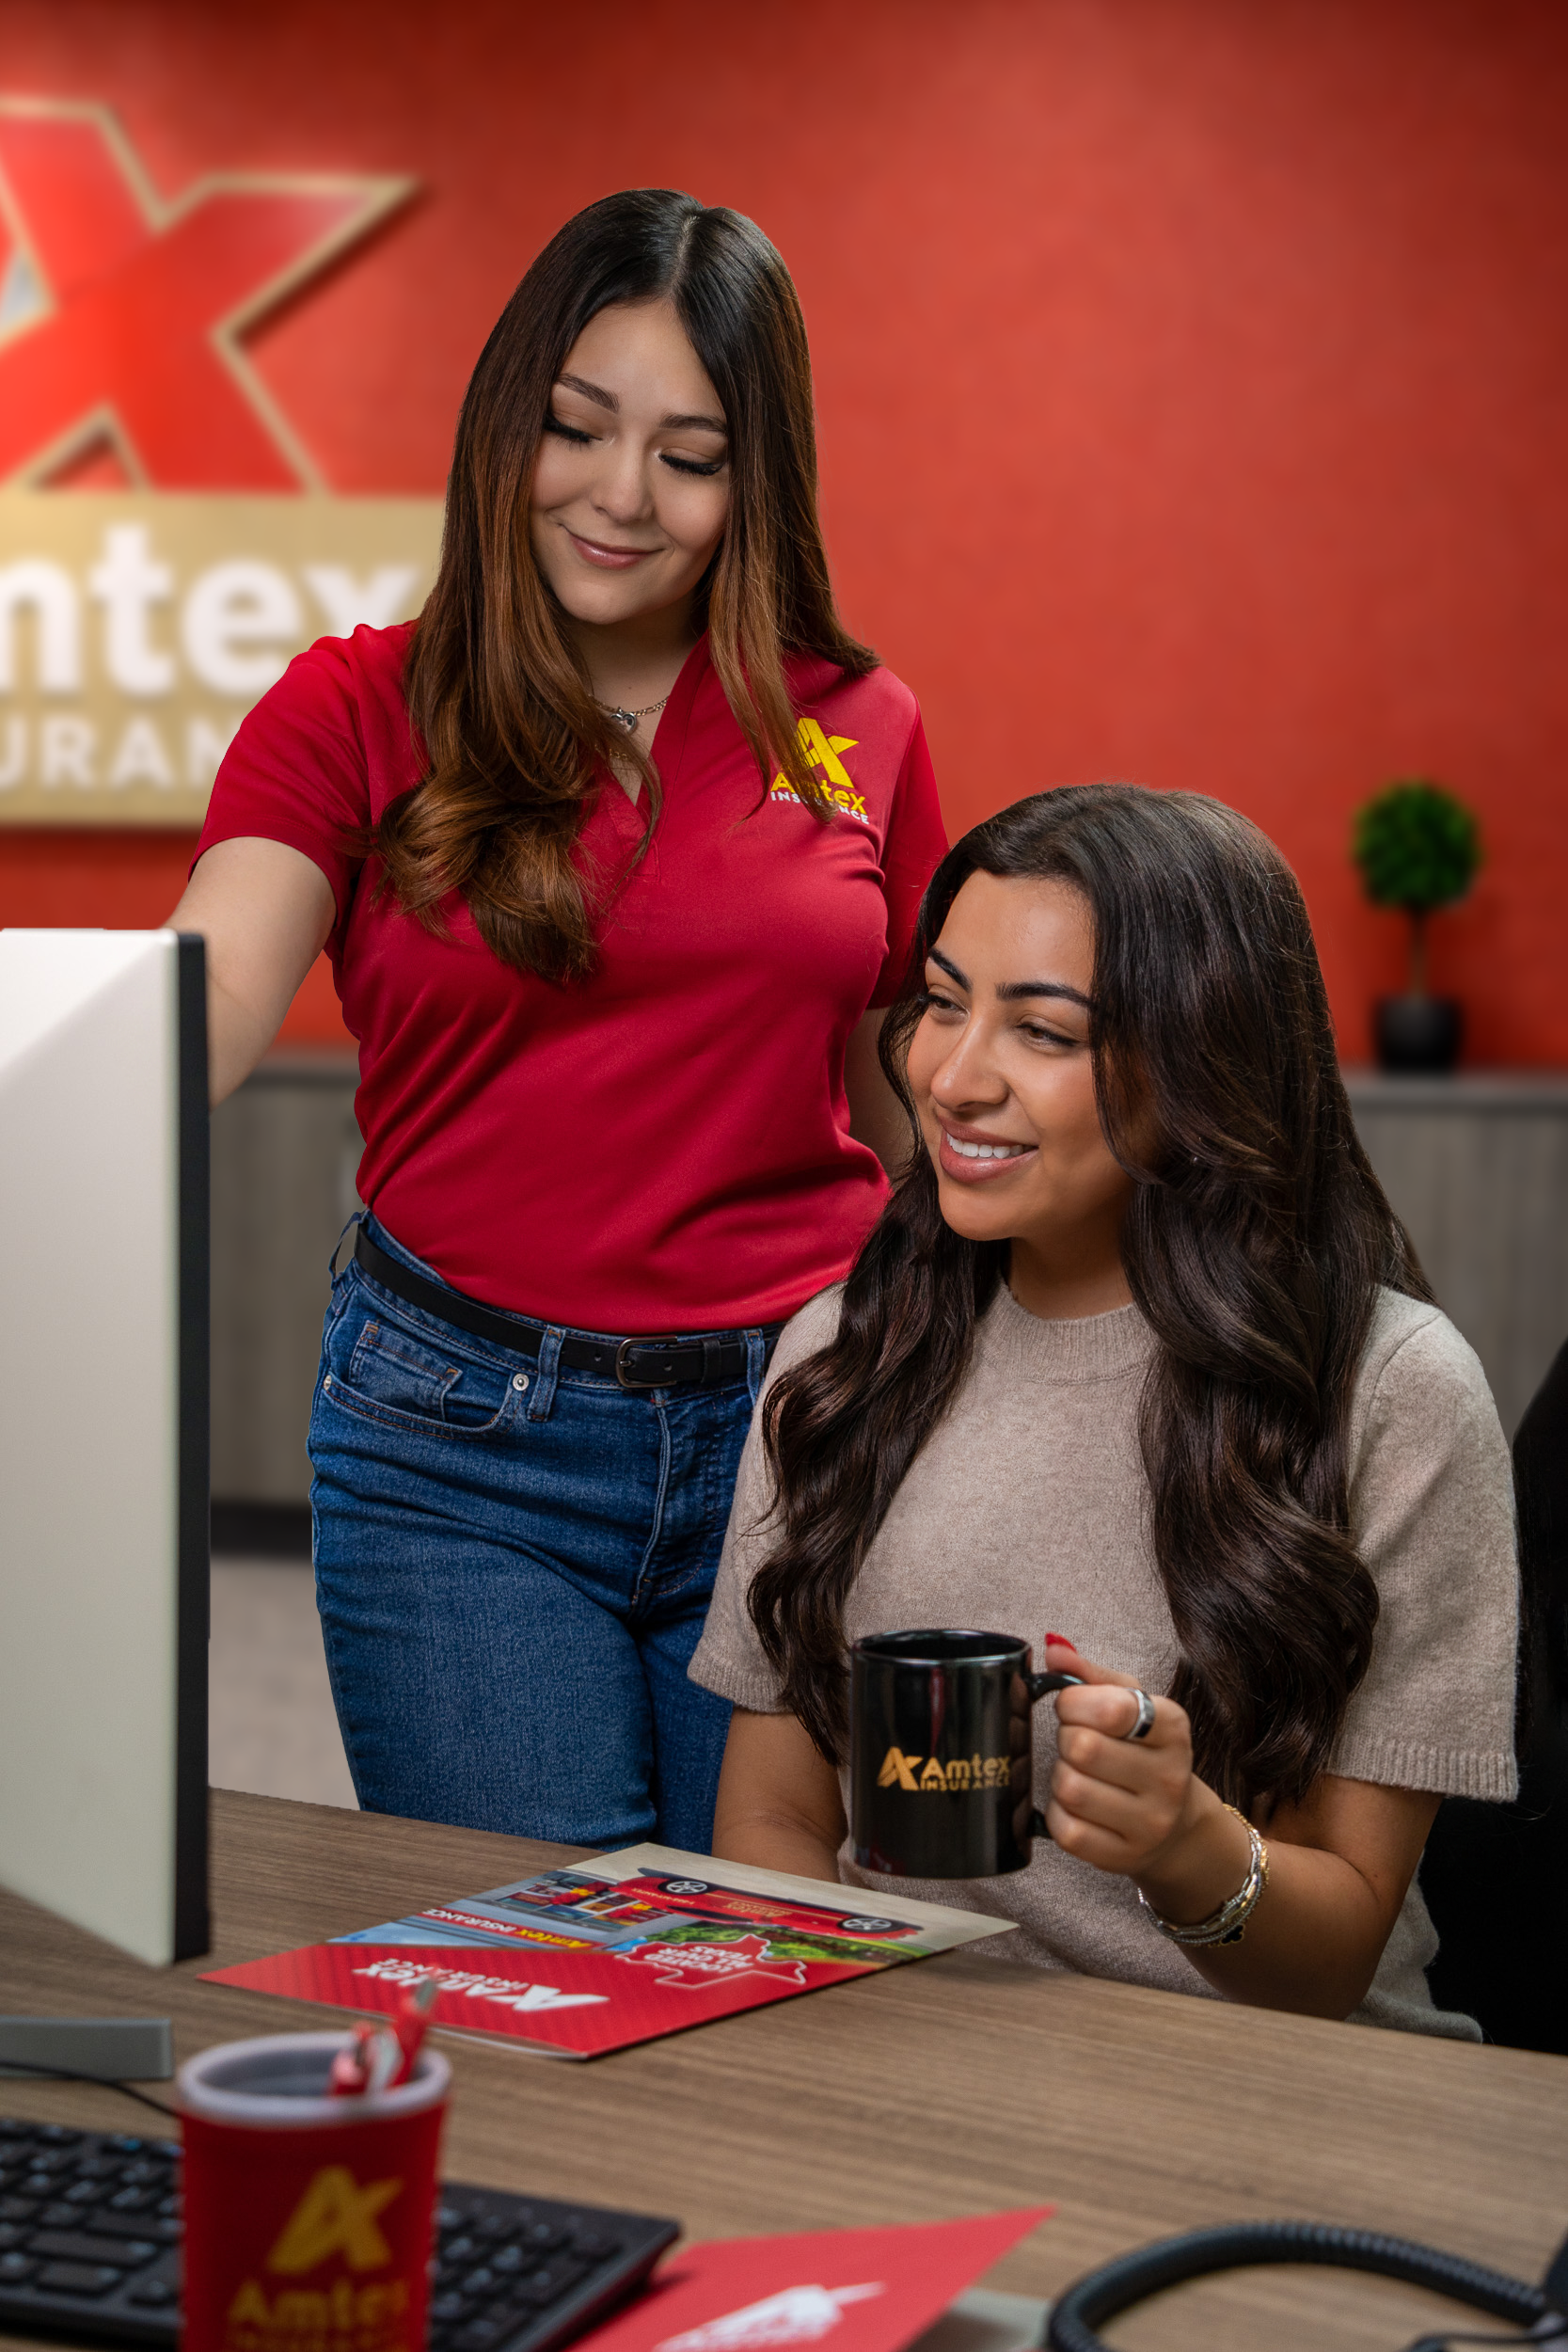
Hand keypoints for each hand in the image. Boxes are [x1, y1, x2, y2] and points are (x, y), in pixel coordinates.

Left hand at [1042, 1637, 1200, 1877]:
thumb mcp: (1129, 1703)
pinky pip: (1067, 1830)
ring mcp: (1150, 1824)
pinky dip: (1059, 1814)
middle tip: (1076, 1743)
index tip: (1074, 1707)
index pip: (1111, 1708)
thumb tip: (1052, 1648)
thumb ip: (1090, 1674)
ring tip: (1079, 1773)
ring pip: (1071, 1789)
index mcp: (1173, 1728)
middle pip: (1083, 1748)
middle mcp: (1169, 1778)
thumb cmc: (1143, 1751)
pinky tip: (1076, 1806)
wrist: (1176, 1826)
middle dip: (1066, 1739)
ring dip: (1061, 1777)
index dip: (1074, 1703)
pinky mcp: (1123, 1857)